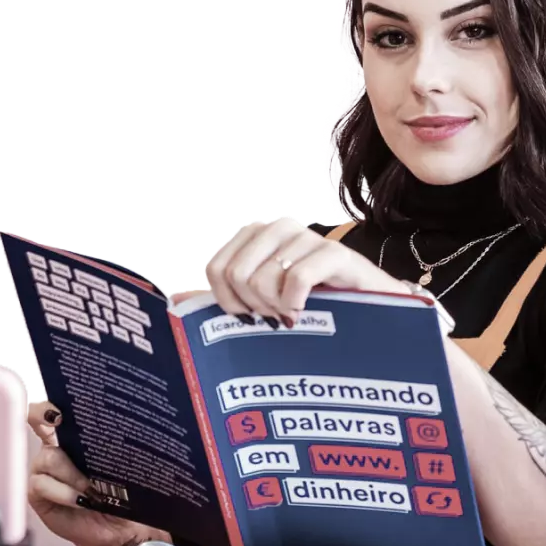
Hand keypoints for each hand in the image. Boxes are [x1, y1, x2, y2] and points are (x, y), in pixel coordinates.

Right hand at [27, 400, 170, 545]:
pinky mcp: (37, 493)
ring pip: (47, 457)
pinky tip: (79, 499)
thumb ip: (115, 445)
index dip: (47, 403)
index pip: (52, 408)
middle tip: (60, 421)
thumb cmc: (121, 493)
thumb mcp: (122, 464)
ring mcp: (43, 470)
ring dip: (71, 472)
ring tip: (91, 488)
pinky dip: (63, 491)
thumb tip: (128, 423)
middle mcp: (54, 448)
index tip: (58, 408)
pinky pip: (41, 485)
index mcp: (73, 436)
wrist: (118, 528)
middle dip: (45, 417)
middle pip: (36, 422)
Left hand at [204, 219, 406, 325]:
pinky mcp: (336, 254)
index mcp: (257, 236)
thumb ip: (221, 299)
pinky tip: (307, 311)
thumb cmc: (312, 307)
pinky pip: (296, 280)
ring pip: (263, 279)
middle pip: (236, 275)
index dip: (227, 301)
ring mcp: (308, 238)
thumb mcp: (263, 302)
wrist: (372, 311)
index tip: (250, 316)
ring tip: (296, 313)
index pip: (216, 268)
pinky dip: (297, 305)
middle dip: (254, 306)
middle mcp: (279, 229)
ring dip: (277, 309)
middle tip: (277, 316)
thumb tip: (174, 300)